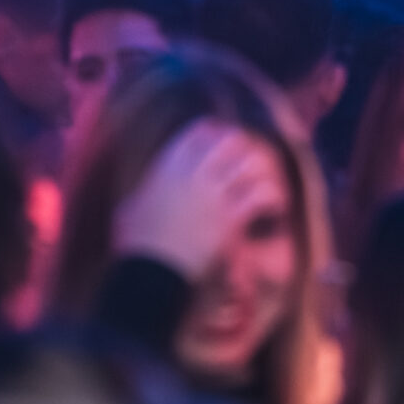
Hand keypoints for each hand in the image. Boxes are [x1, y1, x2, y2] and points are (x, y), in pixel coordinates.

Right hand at [111, 119, 275, 280]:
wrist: (151, 272)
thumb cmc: (135, 244)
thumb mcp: (128, 210)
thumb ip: (138, 196)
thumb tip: (135, 199)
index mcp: (169, 166)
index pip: (198, 131)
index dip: (214, 133)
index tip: (220, 142)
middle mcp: (194, 174)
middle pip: (230, 140)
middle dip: (241, 149)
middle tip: (246, 162)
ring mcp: (215, 195)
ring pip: (250, 162)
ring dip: (261, 170)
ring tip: (263, 181)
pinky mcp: (231, 218)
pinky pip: (262, 194)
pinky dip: (273, 196)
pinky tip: (275, 206)